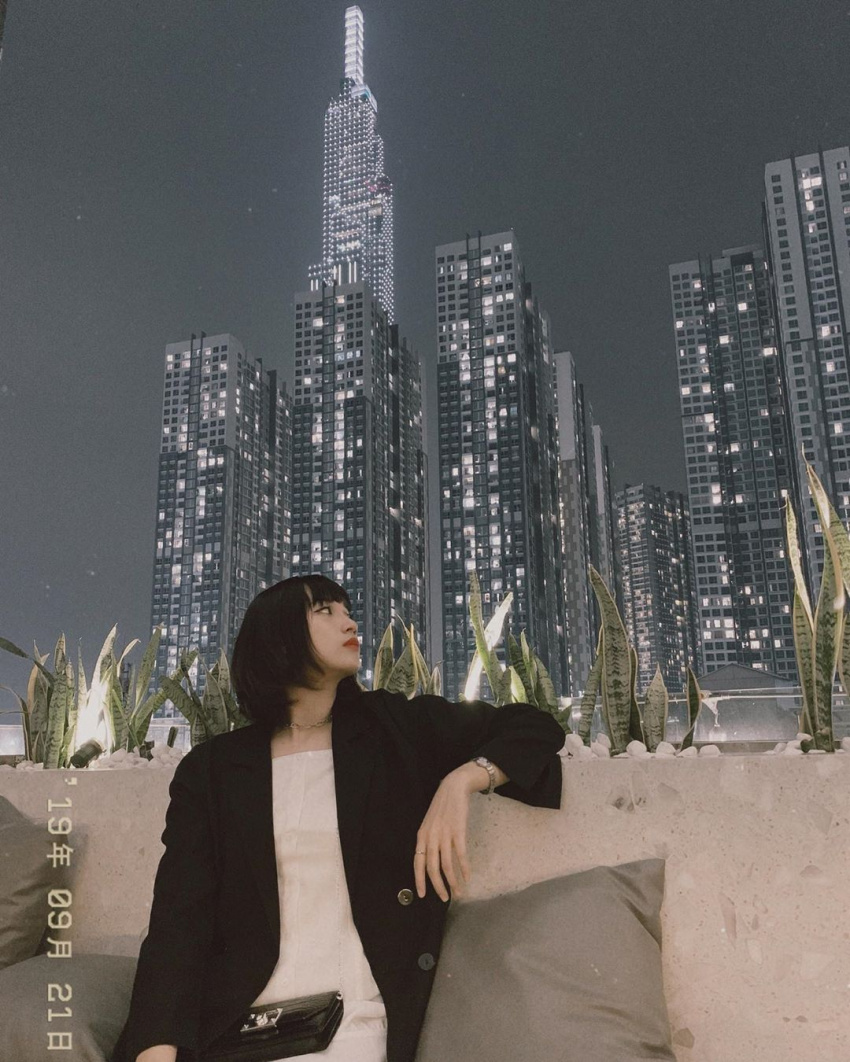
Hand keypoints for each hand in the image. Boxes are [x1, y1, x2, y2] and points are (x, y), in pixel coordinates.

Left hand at [414, 768, 477, 901]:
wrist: (453, 788)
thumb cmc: (442, 807)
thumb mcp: (430, 824)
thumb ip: (429, 841)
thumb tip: (430, 862)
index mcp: (421, 836)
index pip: (417, 862)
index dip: (419, 880)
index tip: (422, 895)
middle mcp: (431, 836)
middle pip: (432, 867)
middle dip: (438, 886)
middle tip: (445, 898)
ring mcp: (444, 834)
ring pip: (446, 864)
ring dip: (453, 881)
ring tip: (458, 892)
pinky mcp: (458, 831)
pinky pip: (460, 854)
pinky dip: (464, 868)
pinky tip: (468, 876)